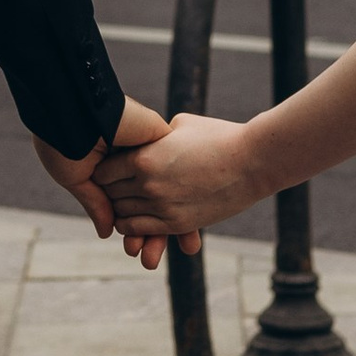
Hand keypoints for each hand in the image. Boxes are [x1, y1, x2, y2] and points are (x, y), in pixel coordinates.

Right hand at [34, 101, 184, 266]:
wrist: (71, 111)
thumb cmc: (63, 141)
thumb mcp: (76, 178)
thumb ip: (96, 203)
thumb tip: (108, 232)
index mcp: (110, 168)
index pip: (128, 204)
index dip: (134, 229)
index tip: (136, 252)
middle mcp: (133, 161)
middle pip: (152, 203)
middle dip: (155, 234)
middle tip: (151, 261)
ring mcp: (150, 151)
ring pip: (169, 193)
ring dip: (173, 225)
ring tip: (179, 252)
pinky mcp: (163, 141)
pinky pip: (181, 178)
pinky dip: (185, 205)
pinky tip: (188, 231)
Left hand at [94, 111, 267, 245]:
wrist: (253, 162)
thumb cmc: (219, 137)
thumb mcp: (180, 125)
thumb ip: (155, 134)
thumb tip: (143, 134)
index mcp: (145, 157)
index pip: (103, 172)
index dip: (104, 170)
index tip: (111, 167)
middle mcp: (148, 184)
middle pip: (110, 195)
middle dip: (111, 190)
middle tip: (116, 185)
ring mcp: (162, 207)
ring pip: (122, 215)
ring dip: (122, 209)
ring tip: (128, 200)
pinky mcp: (178, 223)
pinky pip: (139, 230)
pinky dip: (132, 227)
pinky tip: (136, 218)